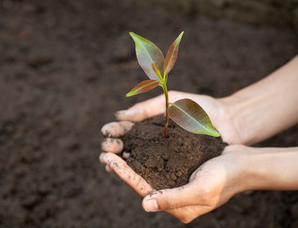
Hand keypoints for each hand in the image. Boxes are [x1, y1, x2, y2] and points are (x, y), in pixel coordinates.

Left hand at [99, 91, 246, 221]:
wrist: (244, 163)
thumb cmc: (225, 178)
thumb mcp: (201, 190)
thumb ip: (173, 199)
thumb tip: (145, 204)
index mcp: (175, 206)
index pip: (143, 189)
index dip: (124, 175)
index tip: (109, 160)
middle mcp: (172, 195)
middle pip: (140, 180)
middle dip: (121, 167)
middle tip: (104, 152)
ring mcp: (174, 182)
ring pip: (145, 170)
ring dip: (129, 158)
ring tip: (112, 147)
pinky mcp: (177, 169)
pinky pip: (155, 161)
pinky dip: (142, 152)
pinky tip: (132, 143)